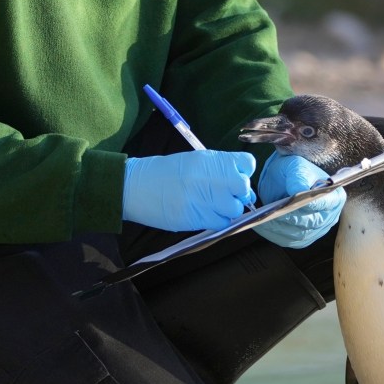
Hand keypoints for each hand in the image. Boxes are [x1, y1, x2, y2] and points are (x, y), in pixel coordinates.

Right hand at [123, 150, 255, 231]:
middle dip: (238, 194)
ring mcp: (206, 199)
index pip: (247, 164)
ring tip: (212, 206)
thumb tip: (244, 189)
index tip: (233, 179)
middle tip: (224, 196)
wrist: (136, 187)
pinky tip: (206, 215)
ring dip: (228, 210)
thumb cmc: (165, 173)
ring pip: (235, 209)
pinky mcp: (197, 218)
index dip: (243, 173)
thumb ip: (219, 171)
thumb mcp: (194, 161)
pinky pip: (222, 223)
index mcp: (211, 160)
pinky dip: (218, 221)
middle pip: (243, 188)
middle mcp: (212, 178)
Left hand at [253, 152, 345, 248]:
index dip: (311, 204)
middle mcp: (329, 217)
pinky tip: (261, 225)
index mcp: (334, 196)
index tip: (296, 202)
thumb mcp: (295, 167)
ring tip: (262, 219)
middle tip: (272, 213)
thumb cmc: (293, 173)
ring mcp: (316, 231)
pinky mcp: (302, 239)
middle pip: (310, 222)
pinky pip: (287, 240)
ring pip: (297, 234)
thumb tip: (297, 191)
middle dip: (290, 218)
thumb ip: (298, 177)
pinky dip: (273, 234)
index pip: (325, 203)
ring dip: (279, 228)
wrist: (285, 181)